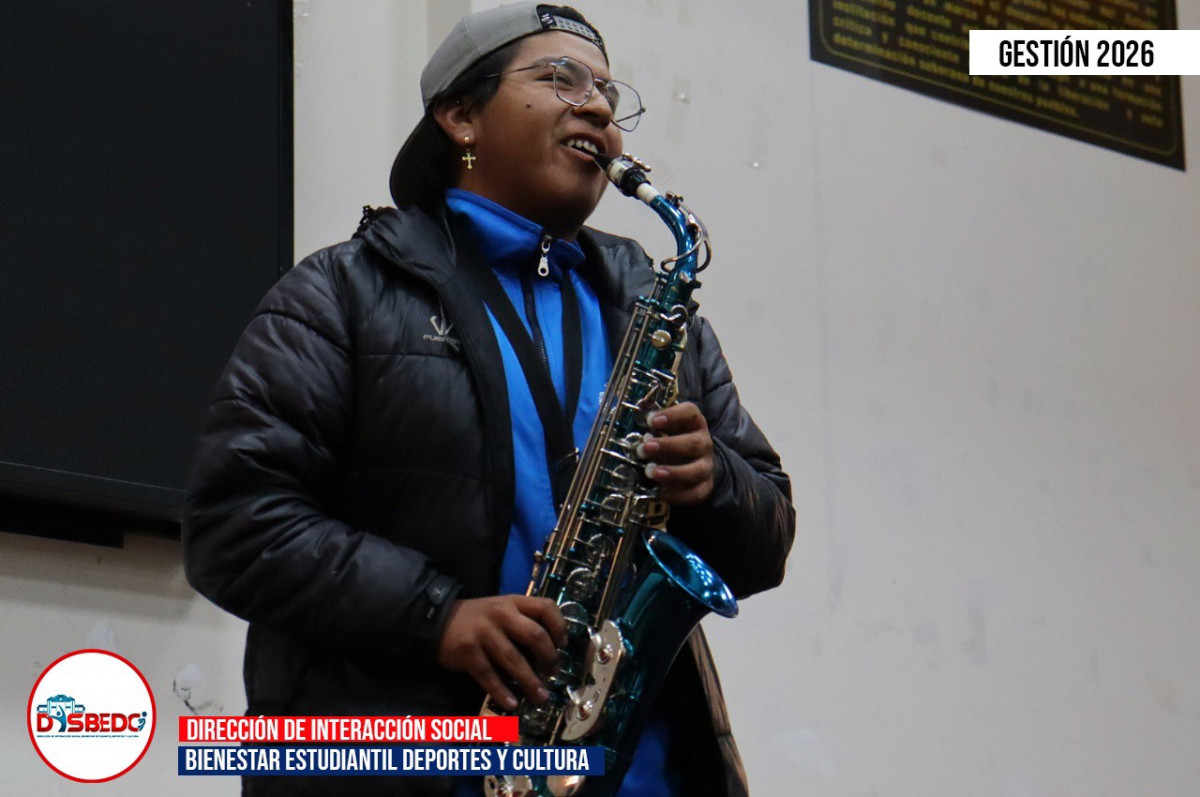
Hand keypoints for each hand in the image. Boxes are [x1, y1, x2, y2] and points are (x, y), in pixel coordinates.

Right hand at [437, 596, 566, 710]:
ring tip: (540, 697)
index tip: (563, 645)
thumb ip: (523, 621)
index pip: (545, 607)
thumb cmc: (479, 618)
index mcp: (513, 602)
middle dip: (549, 658)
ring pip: (514, 660)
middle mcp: (500, 614)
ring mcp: (483, 633)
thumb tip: (551, 652)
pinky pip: (489, 675)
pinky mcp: (468, 652)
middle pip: (534, 635)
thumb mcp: (502, 609)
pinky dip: (502, 691)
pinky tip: (512, 703)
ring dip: (530, 682)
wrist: (438, 620)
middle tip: (553, 673)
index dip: (559, 626)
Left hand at [638, 402, 714, 506]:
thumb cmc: (673, 443)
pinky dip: (677, 495)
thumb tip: (632, 434)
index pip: (690, 413)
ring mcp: (706, 466)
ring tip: (651, 472)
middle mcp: (703, 444)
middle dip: (668, 446)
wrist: (695, 465)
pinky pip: (695, 493)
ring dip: (673, 472)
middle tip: (645, 448)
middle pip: (693, 443)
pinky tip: (660, 492)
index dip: (672, 415)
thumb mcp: (666, 431)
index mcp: (694, 424)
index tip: (652, 421)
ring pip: (696, 470)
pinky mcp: (704, 487)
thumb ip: (652, 430)